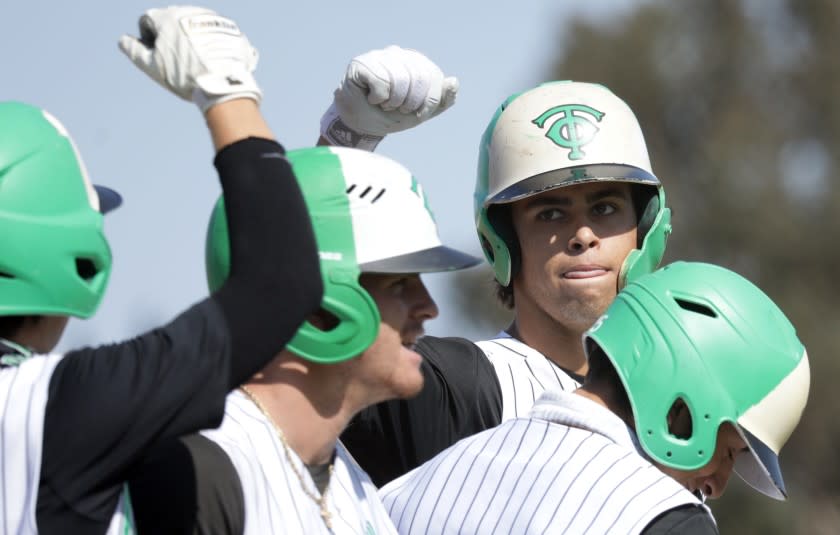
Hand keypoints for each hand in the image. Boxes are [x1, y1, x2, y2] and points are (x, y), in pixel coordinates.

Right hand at [118, 6, 260, 111]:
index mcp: (167, 16)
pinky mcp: (230, 28)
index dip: (149, 38)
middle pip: (173, 22)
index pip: (148, 21)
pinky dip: (212, 44)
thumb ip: (134, 50)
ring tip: (199, 62)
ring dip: (193, 40)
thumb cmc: (184, 75)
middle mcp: (189, 11)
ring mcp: (212, 18)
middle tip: (179, 61)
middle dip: (172, 38)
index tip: (158, 55)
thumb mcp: (152, 66)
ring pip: (196, 26)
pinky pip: (216, 34)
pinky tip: (214, 61)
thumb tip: (123, 40)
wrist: (223, 82)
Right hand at [320, 45, 458, 149]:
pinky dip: (378, 98)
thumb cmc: (389, 115)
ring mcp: (380, 56)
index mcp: (416, 62)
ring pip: (399, 80)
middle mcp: (399, 54)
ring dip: (392, 102)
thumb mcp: (420, 113)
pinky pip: (380, 82)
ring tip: (383, 104)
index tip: (416, 113)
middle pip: (418, 78)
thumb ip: (441, 101)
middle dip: (410, 103)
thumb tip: (454, 82)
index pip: (434, 76)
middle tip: (397, 108)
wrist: (359, 124)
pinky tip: (371, 98)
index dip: (429, 101)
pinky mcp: (362, 63)